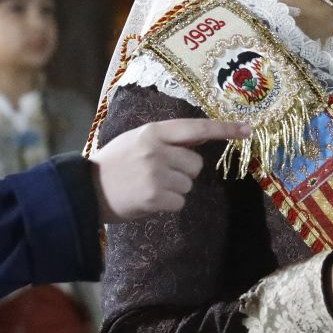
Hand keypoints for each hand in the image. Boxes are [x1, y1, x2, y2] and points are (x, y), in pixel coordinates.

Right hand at [88, 117, 250, 220]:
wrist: (85, 190)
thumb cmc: (115, 164)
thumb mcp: (138, 141)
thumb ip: (170, 139)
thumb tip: (205, 136)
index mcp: (153, 132)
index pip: (197, 127)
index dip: (224, 129)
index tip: (248, 129)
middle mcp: (156, 150)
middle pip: (195, 165)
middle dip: (183, 173)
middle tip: (156, 175)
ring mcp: (155, 173)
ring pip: (188, 185)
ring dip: (173, 190)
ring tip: (147, 187)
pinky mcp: (154, 197)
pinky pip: (179, 202)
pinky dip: (167, 205)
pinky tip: (147, 200)